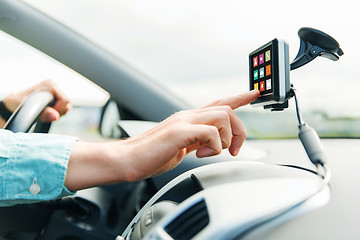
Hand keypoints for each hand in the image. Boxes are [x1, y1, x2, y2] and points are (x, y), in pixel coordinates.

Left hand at [2, 80, 70, 122]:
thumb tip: (56, 116)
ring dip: (58, 113)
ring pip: (67, 106)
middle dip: (59, 112)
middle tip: (45, 115)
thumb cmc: (18, 104)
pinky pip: (64, 107)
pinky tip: (47, 112)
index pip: (65, 100)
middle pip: (67, 103)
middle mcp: (54, 86)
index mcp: (49, 84)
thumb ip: (43, 113)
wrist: (13, 104)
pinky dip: (57, 112)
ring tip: (45, 113)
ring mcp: (55, 91)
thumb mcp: (28, 108)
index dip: (58, 110)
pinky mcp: (56, 97)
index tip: (46, 113)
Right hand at [121, 89, 259, 180]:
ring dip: (226, 139)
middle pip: (227, 109)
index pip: (219, 102)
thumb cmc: (152, 155)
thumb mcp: (182, 146)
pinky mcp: (179, 131)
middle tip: (234, 150)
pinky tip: (200, 155)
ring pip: (223, 117)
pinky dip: (214, 147)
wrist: (128, 159)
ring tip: (212, 154)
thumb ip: (198, 141)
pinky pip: (211, 133)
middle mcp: (188, 115)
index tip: (256, 93)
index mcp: (189, 118)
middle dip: (239, 131)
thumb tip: (214, 144)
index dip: (239, 97)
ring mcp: (183, 121)